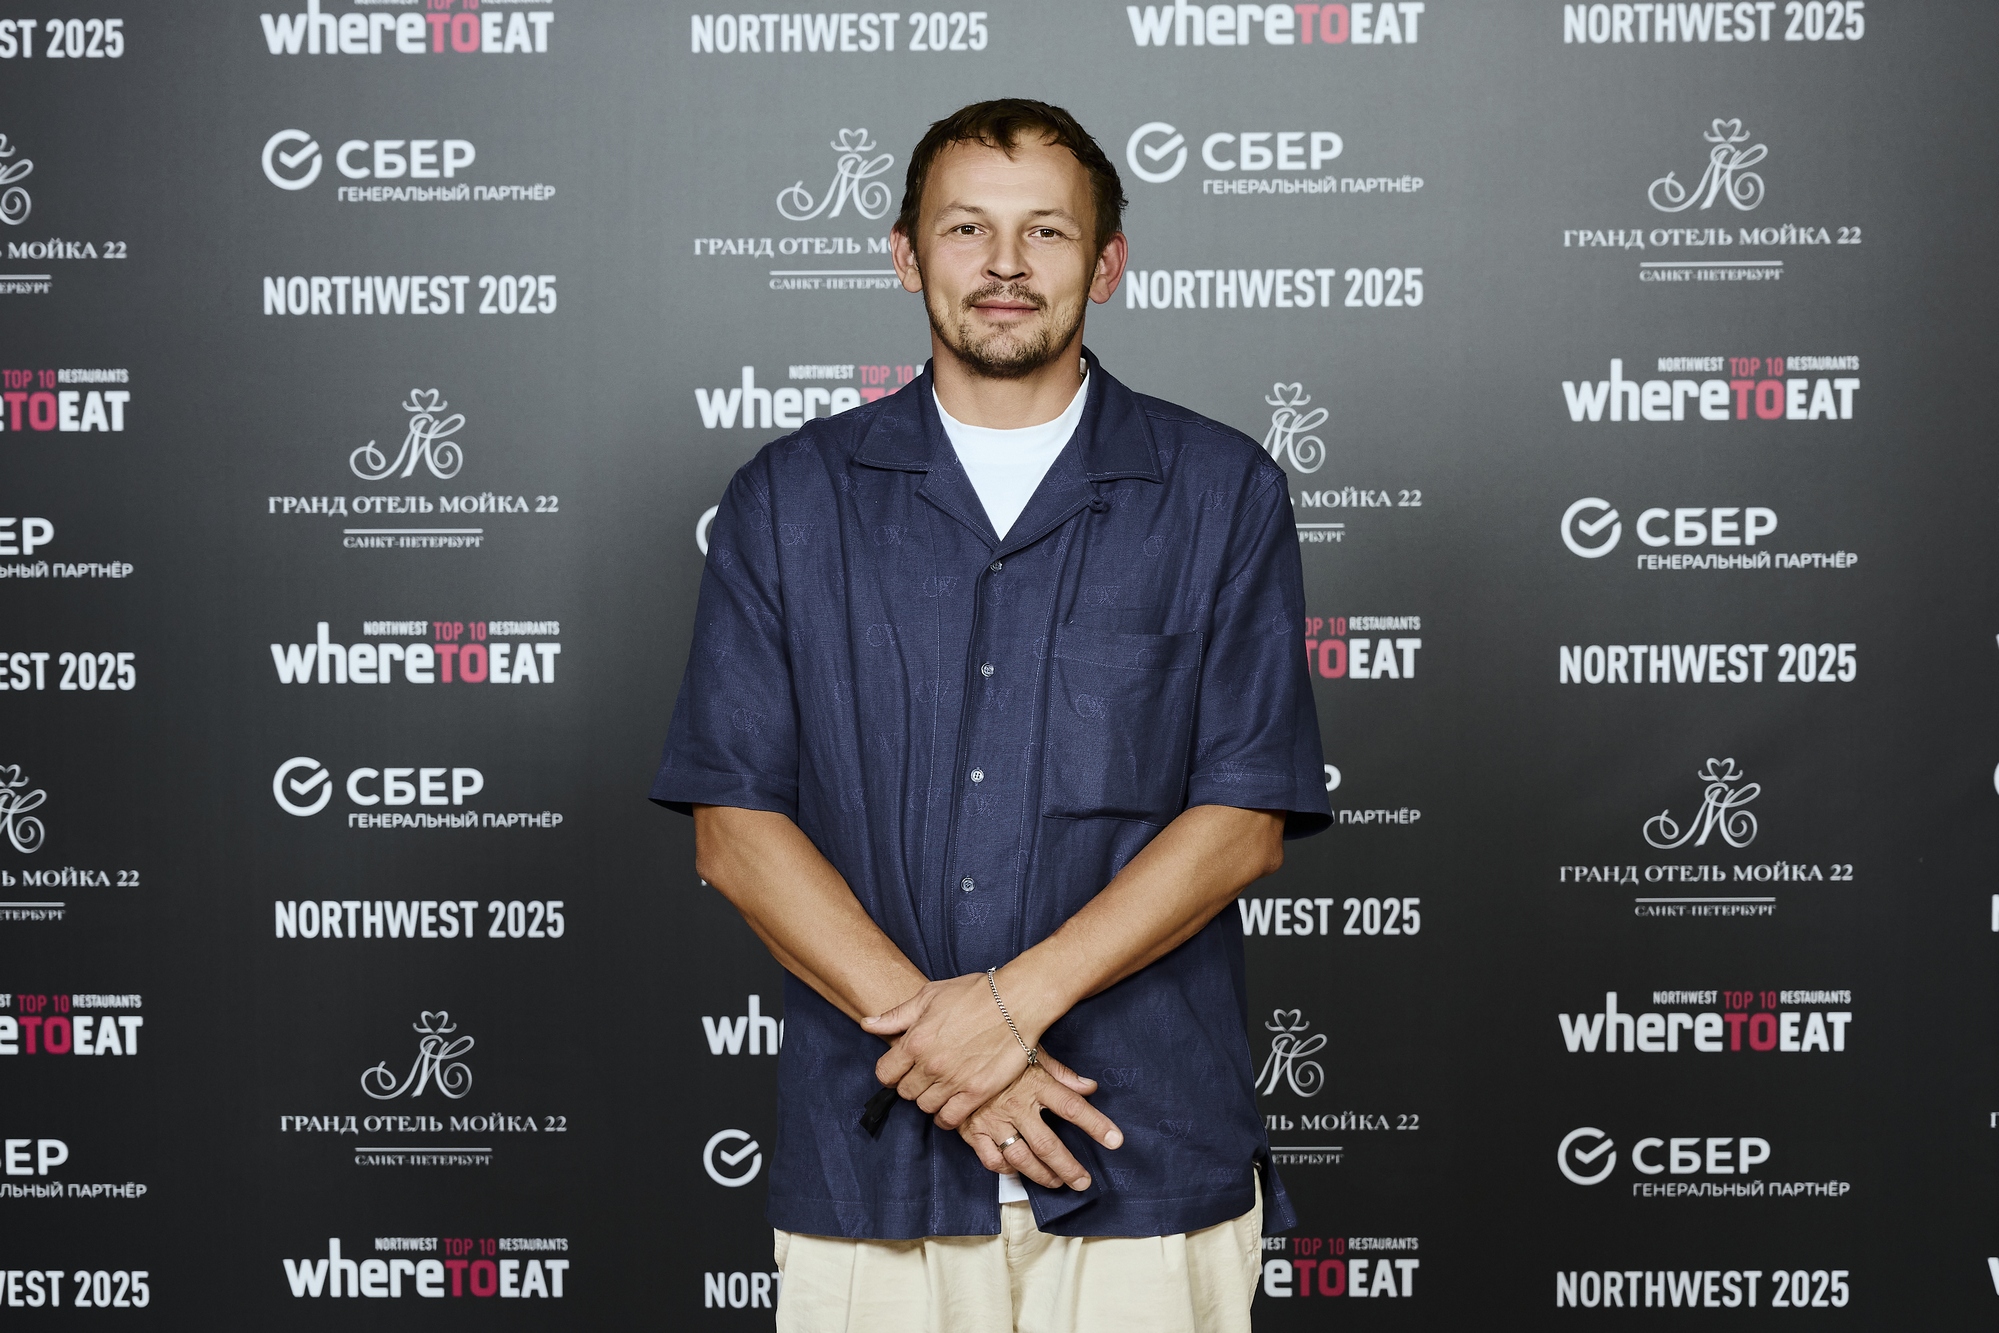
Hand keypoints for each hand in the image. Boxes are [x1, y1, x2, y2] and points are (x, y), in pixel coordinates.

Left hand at [862, 971, 1036, 1128]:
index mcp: (915, 1041)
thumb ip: (896, 1016)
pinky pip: (950, 1119)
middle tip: (924, 1075)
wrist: (1016, 1001)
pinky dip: (946, 1117)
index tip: (901, 1068)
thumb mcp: (930, 995)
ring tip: (939, 1088)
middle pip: (904, 1092)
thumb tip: (867, 1025)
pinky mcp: (976, 1092)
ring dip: (929, 1099)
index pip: (885, 1074)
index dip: (891, 1072)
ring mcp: (954, 1081)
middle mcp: (930, 1065)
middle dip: (910, 1084)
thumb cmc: (974, 993)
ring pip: (925, 1107)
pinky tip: (951, 1105)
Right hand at [959, 1060, 1123, 1191]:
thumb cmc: (998, 1049)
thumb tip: (1089, 1087)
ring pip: (1022, 1158)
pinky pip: (992, 1159)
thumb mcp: (1032, 1050)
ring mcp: (993, 1120)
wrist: (953, 1049)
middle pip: (1049, 1145)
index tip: (1115, 1141)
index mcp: (1036, 1083)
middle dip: (1069, 1167)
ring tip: (1057, 1183)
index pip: (1073, 1108)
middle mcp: (1017, 1105)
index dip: (1096, 1125)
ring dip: (1042, 1176)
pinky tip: (1017, 1170)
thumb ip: (1061, 1073)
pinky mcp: (973, 1130)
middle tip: (1083, 1182)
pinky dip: (1006, 1169)